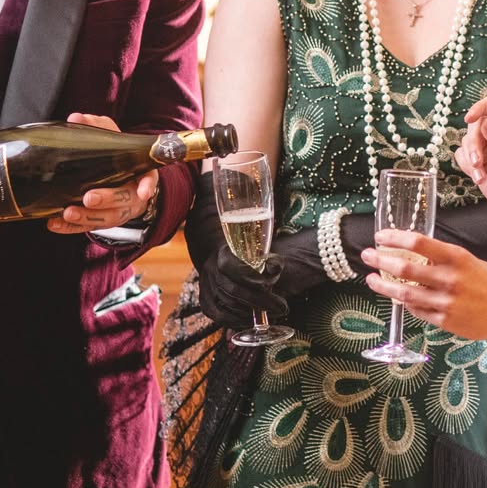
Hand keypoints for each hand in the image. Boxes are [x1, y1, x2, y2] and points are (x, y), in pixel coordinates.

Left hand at [47, 113, 158, 234]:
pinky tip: (54, 224)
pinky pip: (86, 227)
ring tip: (67, 213)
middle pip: (123, 201)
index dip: (147, 187)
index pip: (149, 179)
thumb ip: (97, 125)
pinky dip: (70, 228)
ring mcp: (117, 210)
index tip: (143, 193)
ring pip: (106, 219)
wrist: (118, 176)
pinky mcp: (99, 220)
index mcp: (140, 173)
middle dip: (106, 200)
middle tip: (89, 198)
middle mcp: (132, 195)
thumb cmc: (117, 155)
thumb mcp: (111, 136)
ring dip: (86, 217)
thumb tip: (76, 118)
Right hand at [184, 168, 287, 328]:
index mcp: (218, 247)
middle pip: (234, 292)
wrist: (202, 227)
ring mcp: (204, 283)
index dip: (255, 274)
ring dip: (250, 312)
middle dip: (261, 300)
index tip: (275, 270)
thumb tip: (253, 167)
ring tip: (275, 311)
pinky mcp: (204, 296)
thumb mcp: (240, 204)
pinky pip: (215, 314)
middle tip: (284, 305)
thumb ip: (249, 198)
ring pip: (225, 306)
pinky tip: (250, 320)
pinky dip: (233, 320)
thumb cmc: (230, 215)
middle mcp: (207, 268)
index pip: (232, 267)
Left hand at [362, 230, 486, 341]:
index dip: (395, 238)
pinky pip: (418, 311)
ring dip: (384, 286)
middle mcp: (450, 278)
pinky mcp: (446, 321)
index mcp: (456, 258)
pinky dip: (407, 304)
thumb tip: (413, 256)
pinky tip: (400, 299)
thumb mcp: (468, 261)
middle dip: (381, 261)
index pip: (418, 243)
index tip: (380, 236)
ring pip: (405, 294)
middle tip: (367, 255)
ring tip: (372, 280)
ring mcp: (446, 302)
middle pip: (405, 268)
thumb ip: (442, 260)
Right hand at [455, 96, 486, 222]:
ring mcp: (486, 147)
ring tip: (481, 176)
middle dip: (473, 143)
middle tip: (478, 162)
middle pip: (475, 124)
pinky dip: (467, 167)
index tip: (470, 118)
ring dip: (470, 158)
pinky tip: (480, 179)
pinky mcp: (477, 162)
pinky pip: (462, 157)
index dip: (480, 108)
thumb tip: (484, 123)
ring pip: (466, 141)